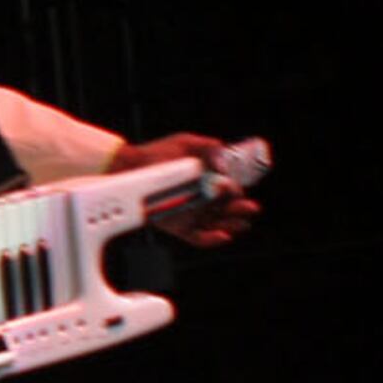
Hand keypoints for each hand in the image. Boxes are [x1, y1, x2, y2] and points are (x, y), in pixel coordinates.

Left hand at [110, 131, 258, 248]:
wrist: (132, 165)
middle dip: (241, 210)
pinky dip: (212, 240)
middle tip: (251, 208)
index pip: (231, 192)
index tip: (239, 190)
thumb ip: (209, 146)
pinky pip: (198, 238)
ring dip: (232, 225)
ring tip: (242, 223)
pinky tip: (223, 236)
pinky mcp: (179, 226)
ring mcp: (192, 214)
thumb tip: (226, 158)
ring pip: (218, 225)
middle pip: (228, 210)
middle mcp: (203, 200)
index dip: (238, 192)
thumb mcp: (186, 143)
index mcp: (209, 183)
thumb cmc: (159, 152)